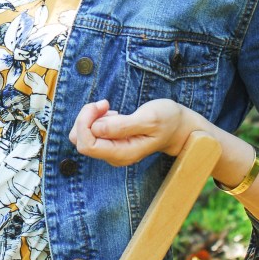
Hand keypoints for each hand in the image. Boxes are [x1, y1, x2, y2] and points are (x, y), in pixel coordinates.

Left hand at [69, 98, 186, 166]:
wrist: (178, 127)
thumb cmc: (167, 121)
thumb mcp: (149, 119)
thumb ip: (123, 126)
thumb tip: (96, 128)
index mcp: (122, 153)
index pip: (87, 145)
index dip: (85, 122)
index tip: (102, 104)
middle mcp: (113, 155)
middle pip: (80, 140)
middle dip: (86, 117)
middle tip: (105, 103)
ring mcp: (111, 149)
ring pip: (82, 135)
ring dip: (91, 117)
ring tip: (111, 109)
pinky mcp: (110, 142)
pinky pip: (90, 131)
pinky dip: (96, 118)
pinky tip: (113, 114)